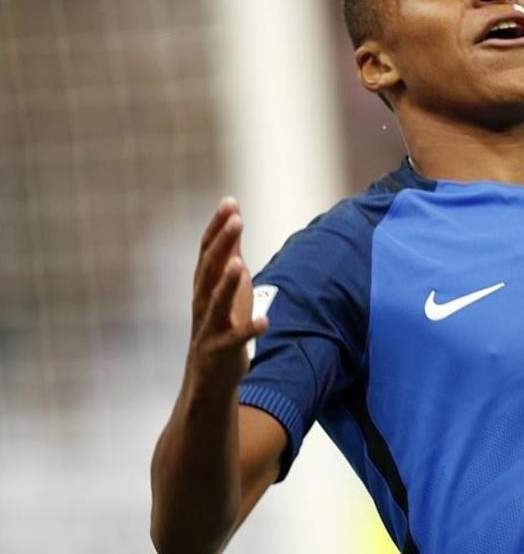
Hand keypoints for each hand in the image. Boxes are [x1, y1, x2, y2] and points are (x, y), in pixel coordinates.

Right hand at [187, 197, 268, 392]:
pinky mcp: (220, 351)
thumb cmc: (221, 326)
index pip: (207, 251)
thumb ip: (229, 254)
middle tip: (236, 219)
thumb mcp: (226, 286)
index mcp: (204, 285)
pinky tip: (266, 321)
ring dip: (226, 283)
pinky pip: (235, 340)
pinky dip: (249, 330)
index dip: (217, 227)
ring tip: (240, 264)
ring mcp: (208, 327)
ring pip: (214, 303)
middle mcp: (201, 303)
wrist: (208, 378)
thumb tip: (234, 218)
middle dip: (223, 244)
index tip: (230, 202)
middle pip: (209, 269)